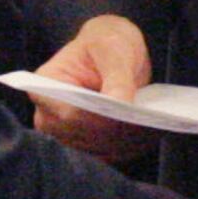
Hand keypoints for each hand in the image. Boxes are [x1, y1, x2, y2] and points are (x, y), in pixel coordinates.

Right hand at [29, 15, 154, 163]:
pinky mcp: (84, 145)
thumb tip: (121, 104)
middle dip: (115, 132)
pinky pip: (107, 154)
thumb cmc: (106, 45)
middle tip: (149, 124)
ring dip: (125, 142)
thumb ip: (117, 77)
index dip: (97, 119)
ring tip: (153, 128)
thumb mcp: (114, 51)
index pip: (69, 113)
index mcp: (45, 86)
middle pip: (82, 135)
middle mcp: (47, 116)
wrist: (110, 55)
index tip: (127, 117)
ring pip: (96, 149)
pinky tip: (149, 135)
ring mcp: (64, 134)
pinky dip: (129, 147)